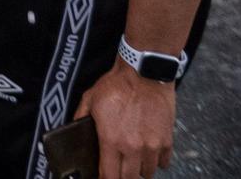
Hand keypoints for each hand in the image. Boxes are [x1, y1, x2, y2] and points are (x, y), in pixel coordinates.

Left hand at [75, 60, 174, 178]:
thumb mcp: (90, 99)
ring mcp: (152, 145)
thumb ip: (80, 117)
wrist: (143, 73)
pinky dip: (157, 162)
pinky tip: (150, 154)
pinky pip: (164, 162)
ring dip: (140, 170)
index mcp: (111, 140)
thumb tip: (73, 128)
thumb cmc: (116, 85)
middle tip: (119, 170)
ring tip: (134, 161)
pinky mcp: (167, 140)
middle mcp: (132, 147)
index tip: (104, 176)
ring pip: (148, 173)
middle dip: (123, 177)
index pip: (109, 175)